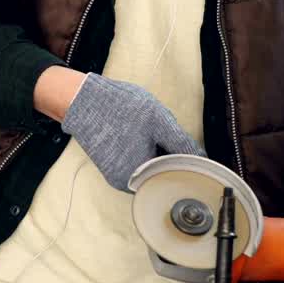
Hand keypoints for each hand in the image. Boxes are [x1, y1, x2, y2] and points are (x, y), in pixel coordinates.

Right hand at [59, 73, 203, 189]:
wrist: (81, 99)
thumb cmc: (119, 109)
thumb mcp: (159, 122)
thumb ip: (183, 143)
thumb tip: (202, 159)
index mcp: (139, 177)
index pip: (175, 175)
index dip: (187, 161)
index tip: (191, 148)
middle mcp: (126, 183)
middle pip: (162, 173)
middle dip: (170, 155)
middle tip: (167, 133)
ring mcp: (116, 175)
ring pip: (149, 167)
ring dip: (157, 151)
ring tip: (150, 131)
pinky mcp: (111, 165)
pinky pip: (136, 162)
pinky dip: (143, 149)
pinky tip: (140, 133)